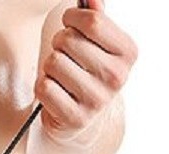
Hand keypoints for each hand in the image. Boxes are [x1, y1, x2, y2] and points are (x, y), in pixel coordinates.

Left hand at [33, 0, 138, 142]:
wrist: (83, 119)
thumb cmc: (88, 74)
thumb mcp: (98, 46)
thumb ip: (96, 20)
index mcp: (127, 53)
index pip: (93, 22)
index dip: (72, 18)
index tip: (68, 23)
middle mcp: (116, 77)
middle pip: (69, 41)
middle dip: (58, 43)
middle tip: (63, 53)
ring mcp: (96, 100)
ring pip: (54, 63)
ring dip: (48, 66)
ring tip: (59, 74)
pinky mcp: (75, 118)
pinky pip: (44, 87)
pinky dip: (42, 86)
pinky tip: (53, 91)